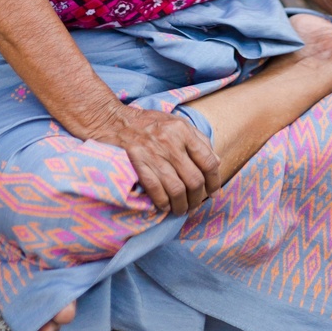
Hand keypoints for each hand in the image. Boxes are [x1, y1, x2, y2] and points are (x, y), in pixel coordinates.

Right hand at [87, 103, 221, 216]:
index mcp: (183, 130)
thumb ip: (199, 140)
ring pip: (177, 190)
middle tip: (195, 204)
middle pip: (194, 179)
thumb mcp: (177, 123)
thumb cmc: (148, 123)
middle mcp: (170, 141)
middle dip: (198, 198)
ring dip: (182, 206)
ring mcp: (153, 154)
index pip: (208, 161)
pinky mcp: (137, 164)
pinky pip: (156, 191)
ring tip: (181, 209)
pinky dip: (163, 203)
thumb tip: (217, 162)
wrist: (113, 120)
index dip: (214, 181)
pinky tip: (165, 206)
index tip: (213, 191)